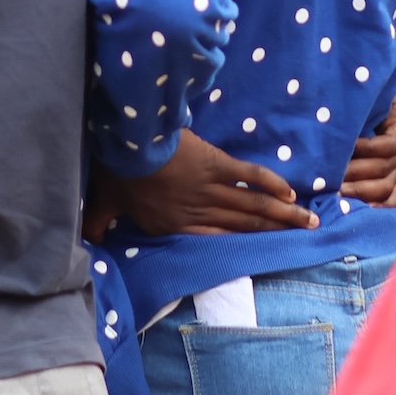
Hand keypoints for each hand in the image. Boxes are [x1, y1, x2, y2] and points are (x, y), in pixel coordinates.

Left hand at [99, 130, 319, 236]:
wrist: (128, 147)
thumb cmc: (116, 173)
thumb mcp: (104, 204)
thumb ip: (99, 225)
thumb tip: (87, 242)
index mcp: (174, 224)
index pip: (215, 237)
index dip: (243, 243)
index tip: (266, 247)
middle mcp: (198, 212)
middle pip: (244, 225)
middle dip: (275, 231)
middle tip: (305, 235)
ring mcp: (210, 189)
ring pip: (252, 207)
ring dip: (282, 214)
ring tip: (308, 220)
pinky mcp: (217, 165)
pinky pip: (248, 178)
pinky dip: (269, 185)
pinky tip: (289, 193)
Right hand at [342, 41, 395, 204]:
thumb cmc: (381, 98)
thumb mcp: (367, 128)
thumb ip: (355, 149)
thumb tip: (323, 170)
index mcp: (394, 164)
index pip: (381, 197)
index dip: (360, 203)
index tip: (333, 206)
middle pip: (382, 189)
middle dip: (355, 193)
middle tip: (328, 193)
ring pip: (383, 171)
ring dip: (357, 174)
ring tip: (334, 172)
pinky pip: (387, 146)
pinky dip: (367, 149)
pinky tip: (349, 144)